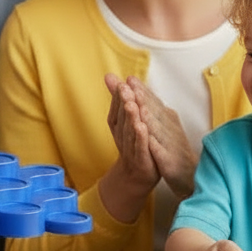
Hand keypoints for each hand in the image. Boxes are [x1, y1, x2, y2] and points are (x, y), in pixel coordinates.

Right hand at [98, 74, 159, 222]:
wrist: (137, 174)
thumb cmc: (133, 142)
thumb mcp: (124, 119)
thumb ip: (118, 98)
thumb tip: (109, 75)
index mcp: (118, 124)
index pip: (118, 107)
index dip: (120, 96)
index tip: (123, 83)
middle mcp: (122, 135)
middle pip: (123, 117)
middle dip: (123, 102)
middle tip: (124, 89)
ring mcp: (131, 148)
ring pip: (130, 130)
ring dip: (131, 117)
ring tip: (132, 104)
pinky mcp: (141, 159)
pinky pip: (140, 147)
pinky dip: (140, 137)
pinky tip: (142, 127)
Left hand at [125, 76, 197, 199]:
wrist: (188, 173)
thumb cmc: (171, 145)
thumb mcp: (158, 123)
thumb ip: (146, 104)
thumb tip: (131, 84)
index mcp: (167, 118)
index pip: (153, 102)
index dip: (142, 90)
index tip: (130, 78)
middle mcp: (170, 127)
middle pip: (155, 111)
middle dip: (143, 98)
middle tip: (131, 86)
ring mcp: (170, 143)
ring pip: (158, 129)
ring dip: (148, 117)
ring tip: (138, 106)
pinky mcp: (169, 161)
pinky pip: (161, 151)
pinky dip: (154, 143)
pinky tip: (147, 138)